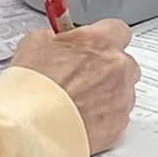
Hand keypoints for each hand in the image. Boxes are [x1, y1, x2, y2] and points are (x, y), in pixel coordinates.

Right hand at [11, 18, 139, 154]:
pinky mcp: (119, 125)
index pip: (117, 29)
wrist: (33, 127)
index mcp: (100, 42)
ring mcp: (122, 97)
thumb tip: (53, 38)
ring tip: (78, 101)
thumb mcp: (33, 43)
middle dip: (108, 68)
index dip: (103, 38)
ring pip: (123, 91)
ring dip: (107, 93)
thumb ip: (53, 37)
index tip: (93, 45)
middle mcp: (118, 67)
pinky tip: (80, 118)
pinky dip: (103, 117)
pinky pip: (117, 117)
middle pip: (124, 62)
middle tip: (83, 76)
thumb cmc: (34, 88)